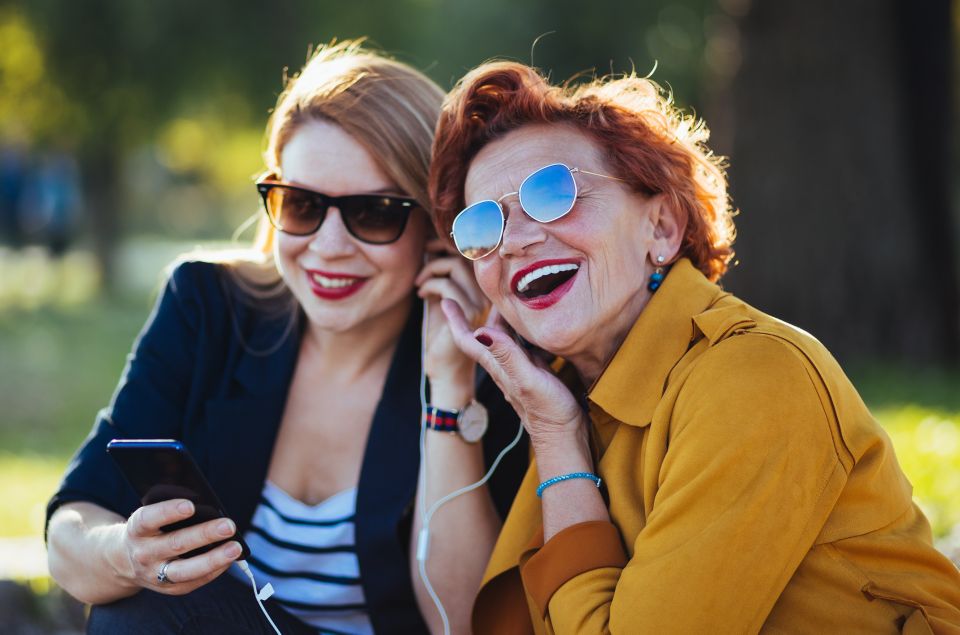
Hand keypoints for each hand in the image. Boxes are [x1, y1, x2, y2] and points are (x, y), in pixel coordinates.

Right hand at [113, 499, 241, 594]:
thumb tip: (208, 506)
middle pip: (175, 544)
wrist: (126, 560)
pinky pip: (193, 582)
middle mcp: (144, 553)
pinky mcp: (168, 588)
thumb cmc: (150, 529)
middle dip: (204, 534)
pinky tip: (230, 560)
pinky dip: (214, 571)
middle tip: (229, 525)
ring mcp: (154, 574)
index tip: (190, 505)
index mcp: (137, 529)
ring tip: (235, 548)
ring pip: (185, 570)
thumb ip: (172, 511)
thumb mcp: (150, 516)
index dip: (169, 512)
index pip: (149, 519)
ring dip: (213, 559)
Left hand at [416, 239, 489, 399]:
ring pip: (457, 266)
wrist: (447, 373)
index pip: (476, 255)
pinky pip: (447, 286)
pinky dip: (429, 284)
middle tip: (424, 253)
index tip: (431, 245)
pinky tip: (421, 294)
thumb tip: (431, 251)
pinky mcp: (470, 316)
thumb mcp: (442, 303)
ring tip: (419, 283)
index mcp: (485, 291)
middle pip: (468, 254)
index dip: (453, 243)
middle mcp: (489, 296)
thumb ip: (442, 279)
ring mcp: (483, 305)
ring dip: (432, 269)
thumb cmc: (443, 339)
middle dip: (441, 248)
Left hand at [441, 298, 587, 449]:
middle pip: (487, 334)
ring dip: (503, 319)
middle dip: (482, 310)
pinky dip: (523, 331)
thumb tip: (480, 330)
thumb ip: (508, 356)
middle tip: (483, 287)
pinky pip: (523, 346)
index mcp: (499, 366)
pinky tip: (533, 323)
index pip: (469, 340)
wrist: (564, 438)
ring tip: (507, 299)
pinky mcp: (535, 373)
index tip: (446, 301)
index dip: (456, 320)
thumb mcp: (528, 380)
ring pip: (505, 338)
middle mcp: (505, 366)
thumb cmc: (548, 413)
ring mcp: (519, 370)